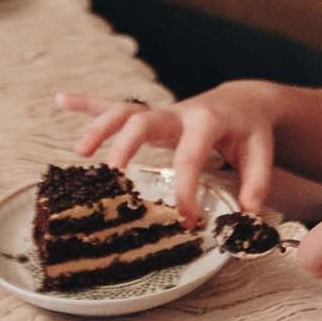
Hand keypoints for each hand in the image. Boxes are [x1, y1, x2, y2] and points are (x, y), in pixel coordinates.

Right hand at [56, 83, 278, 225]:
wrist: (243, 102)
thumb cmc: (249, 131)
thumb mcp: (260, 153)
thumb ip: (256, 182)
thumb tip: (247, 213)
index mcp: (207, 122)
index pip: (190, 157)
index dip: (185, 190)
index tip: (185, 220)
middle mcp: (178, 113)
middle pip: (145, 121)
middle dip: (126, 145)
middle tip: (114, 175)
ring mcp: (161, 113)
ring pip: (124, 111)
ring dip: (100, 126)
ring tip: (80, 151)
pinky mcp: (150, 115)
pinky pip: (115, 105)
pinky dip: (87, 102)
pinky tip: (61, 99)